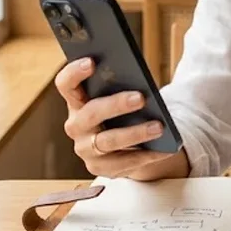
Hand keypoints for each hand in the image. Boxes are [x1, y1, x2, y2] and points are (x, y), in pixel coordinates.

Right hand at [56, 57, 173, 177]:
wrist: (125, 145)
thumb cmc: (122, 111)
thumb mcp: (119, 96)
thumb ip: (121, 85)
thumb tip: (140, 82)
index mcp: (76, 101)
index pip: (66, 84)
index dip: (74, 72)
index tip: (92, 61)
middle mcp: (76, 125)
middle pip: (91, 113)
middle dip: (116, 105)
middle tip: (140, 98)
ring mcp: (85, 149)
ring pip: (108, 141)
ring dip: (135, 133)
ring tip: (158, 127)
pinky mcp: (100, 168)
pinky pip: (123, 163)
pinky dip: (146, 155)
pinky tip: (164, 149)